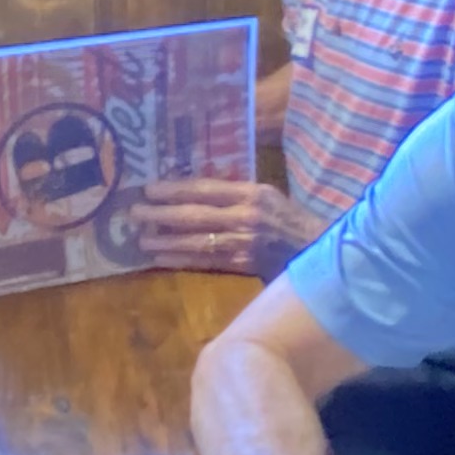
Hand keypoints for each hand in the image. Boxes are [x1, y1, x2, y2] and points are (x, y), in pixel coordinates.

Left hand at [132, 177, 327, 274]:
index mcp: (252, 193)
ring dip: (166, 240)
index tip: (150, 189)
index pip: (206, 189)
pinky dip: (181, 259)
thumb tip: (197, 191)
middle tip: (134, 212)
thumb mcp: (268, 197)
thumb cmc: (291, 221)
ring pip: (197, 240)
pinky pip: (205, 262)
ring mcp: (245, 242)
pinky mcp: (244, 265)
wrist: (320, 251)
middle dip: (162, 214)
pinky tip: (160, 257)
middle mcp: (247, 216)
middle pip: (195, 214)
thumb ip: (237, 194)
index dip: (175, 189)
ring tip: (140, 239)